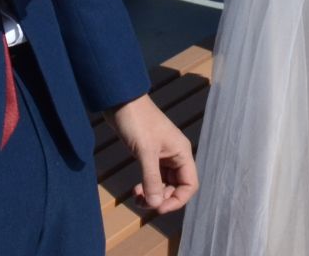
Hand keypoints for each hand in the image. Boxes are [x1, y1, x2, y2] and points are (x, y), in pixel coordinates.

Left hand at [106, 95, 198, 214]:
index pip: (189, 185)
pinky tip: (136, 191)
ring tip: (137, 200)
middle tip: (143, 205)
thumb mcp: (145, 151)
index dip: (177, 200)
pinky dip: (146, 186)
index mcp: (181, 153)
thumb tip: (155, 205)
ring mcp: (162, 155)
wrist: (119, 100)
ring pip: (164, 183)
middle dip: (162, 198)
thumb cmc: (137, 121)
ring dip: (153, 194)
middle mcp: (175, 155)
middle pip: (176, 187)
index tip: (159, 208)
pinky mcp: (149, 154)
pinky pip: (153, 177)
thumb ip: (151, 179)